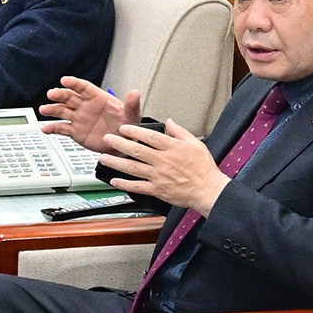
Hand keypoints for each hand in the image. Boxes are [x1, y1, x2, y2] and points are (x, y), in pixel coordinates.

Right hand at [41, 76, 138, 147]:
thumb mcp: (132, 115)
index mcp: (97, 98)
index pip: (84, 87)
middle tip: (52, 94)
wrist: (121, 145)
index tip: (65, 80)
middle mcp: (85, 106)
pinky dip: (52, 128)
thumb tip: (135, 92)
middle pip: (69, 97)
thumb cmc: (126, 126)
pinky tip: (45, 129)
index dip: (74, 83)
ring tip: (44, 110)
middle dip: (60, 95)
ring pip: (62, 111)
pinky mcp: (75, 131)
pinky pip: (61, 128)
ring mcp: (78, 118)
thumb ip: (132, 105)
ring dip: (52, 109)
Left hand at [96, 120, 227, 211]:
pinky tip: (114, 180)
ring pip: (133, 168)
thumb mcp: (196, 144)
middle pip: (137, 150)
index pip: (150, 137)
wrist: (208, 191)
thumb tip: (169, 122)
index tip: (123, 128)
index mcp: (173, 148)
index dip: (135, 131)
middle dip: (119, 144)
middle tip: (107, 138)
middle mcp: (163, 161)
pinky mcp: (157, 190)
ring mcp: (159, 176)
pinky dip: (124, 184)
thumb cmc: (204, 169)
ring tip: (103, 157)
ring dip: (116, 162)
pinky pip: (137, 186)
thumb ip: (180, 132)